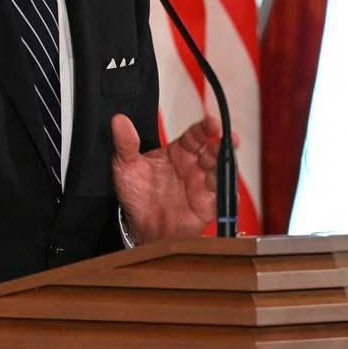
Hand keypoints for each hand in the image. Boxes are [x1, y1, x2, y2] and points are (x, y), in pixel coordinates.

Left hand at [110, 114, 235, 242]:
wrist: (140, 228)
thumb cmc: (137, 195)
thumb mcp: (126, 166)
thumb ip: (125, 143)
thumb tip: (119, 121)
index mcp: (179, 151)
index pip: (196, 134)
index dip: (205, 127)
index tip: (211, 122)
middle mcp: (194, 165)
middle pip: (214, 149)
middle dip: (222, 143)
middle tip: (224, 140)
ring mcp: (203, 184)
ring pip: (221, 170)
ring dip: (226, 164)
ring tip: (224, 160)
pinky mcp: (208, 204)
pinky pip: (223, 197)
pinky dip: (229, 192)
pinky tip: (227, 187)